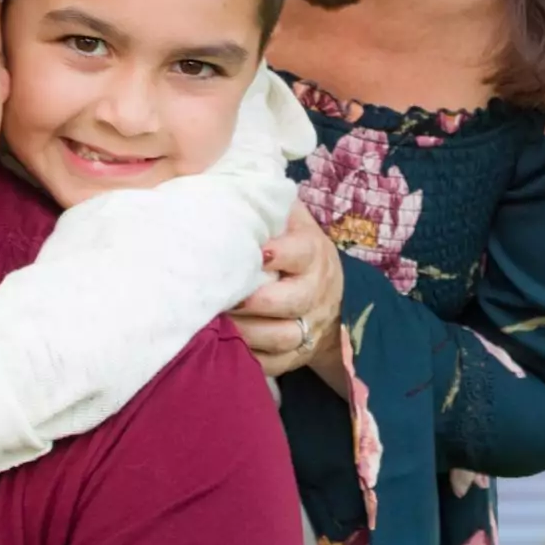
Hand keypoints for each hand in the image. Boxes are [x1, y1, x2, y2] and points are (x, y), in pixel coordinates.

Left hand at [230, 204, 345, 383]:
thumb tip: (223, 180)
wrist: (327, 289)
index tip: (257, 254)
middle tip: (225, 297)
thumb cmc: (294, 247)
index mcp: (313, 253)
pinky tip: (227, 351)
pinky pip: (278, 364)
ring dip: (249, 334)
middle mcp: (316, 291)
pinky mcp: (300, 354)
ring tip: (218, 326)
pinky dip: (252, 360)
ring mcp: (310, 325)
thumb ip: (267, 203)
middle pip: (294, 300)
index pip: (302, 253)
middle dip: (257, 301)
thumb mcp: (291, 220)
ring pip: (284, 337)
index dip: (281, 254)